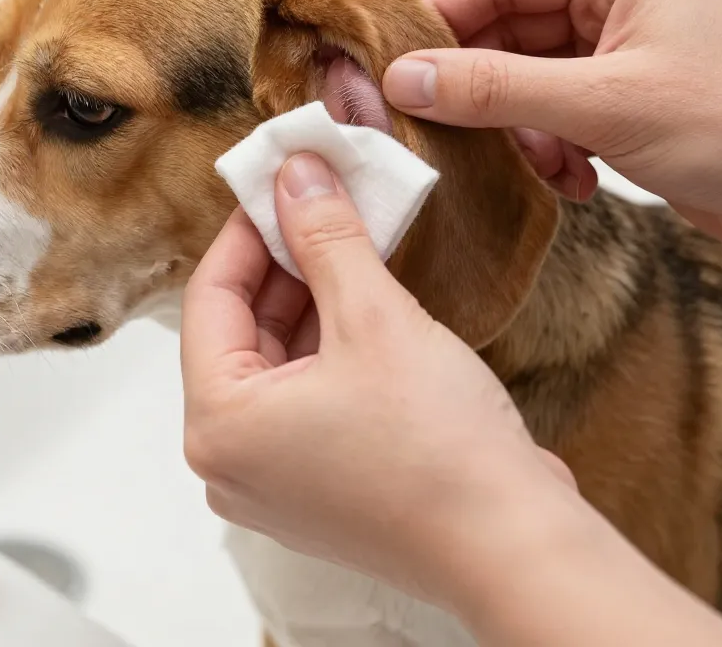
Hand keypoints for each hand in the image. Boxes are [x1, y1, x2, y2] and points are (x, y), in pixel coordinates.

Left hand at [182, 152, 721, 646]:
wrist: (512, 546)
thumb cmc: (438, 451)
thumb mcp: (373, 317)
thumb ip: (325, 238)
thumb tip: (297, 176)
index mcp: (218, 425)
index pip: (209, 298)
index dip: (248, 231)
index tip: (279, 184)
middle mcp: (231, 462)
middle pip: (240, 333)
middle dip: (284, 264)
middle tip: (319, 204)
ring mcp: (272, 483)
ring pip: (275, 365)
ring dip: (310, 302)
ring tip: (347, 243)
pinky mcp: (316, 490)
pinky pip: (302, 400)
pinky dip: (327, 349)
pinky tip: (363, 302)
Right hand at [382, 0, 721, 263]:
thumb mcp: (604, 106)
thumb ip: (497, 90)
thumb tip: (413, 78)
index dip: (444, 19)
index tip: (402, 68)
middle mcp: (616, 0)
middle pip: (506, 31)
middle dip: (484, 90)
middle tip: (449, 130)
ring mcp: (617, 51)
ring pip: (523, 80)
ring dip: (520, 131)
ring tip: (544, 165)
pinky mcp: (620, 98)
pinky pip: (550, 114)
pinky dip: (549, 150)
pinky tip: (574, 180)